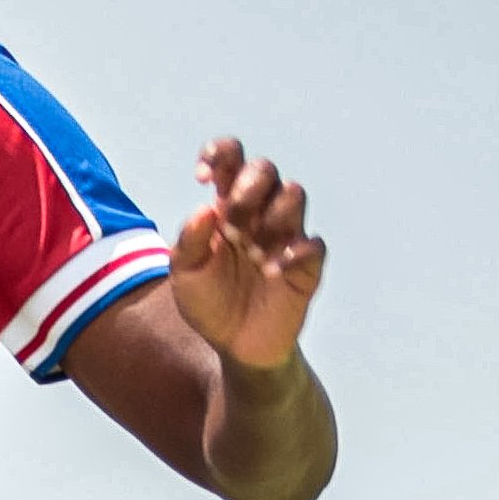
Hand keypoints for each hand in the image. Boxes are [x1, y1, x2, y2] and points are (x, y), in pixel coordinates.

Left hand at [169, 137, 325, 376]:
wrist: (234, 345)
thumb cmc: (208, 302)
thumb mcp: (185, 275)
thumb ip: (189, 242)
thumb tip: (206, 209)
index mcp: (225, 208)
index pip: (230, 160)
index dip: (220, 154)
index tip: (204, 176)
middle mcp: (257, 215)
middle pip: (265, 170)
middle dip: (248, 185)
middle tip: (233, 217)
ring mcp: (285, 236)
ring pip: (294, 194)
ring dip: (274, 212)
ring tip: (255, 247)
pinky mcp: (306, 265)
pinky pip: (313, 244)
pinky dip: (296, 252)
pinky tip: (275, 269)